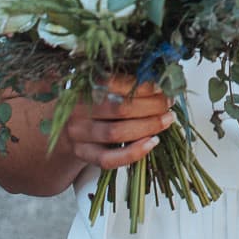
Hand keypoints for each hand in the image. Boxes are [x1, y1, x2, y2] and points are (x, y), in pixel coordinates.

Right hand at [60, 73, 174, 170]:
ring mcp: (79, 135)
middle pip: (120, 109)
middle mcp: (78, 111)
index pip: (114, 84)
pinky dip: (134, 152)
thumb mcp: (104, 88)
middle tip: (168, 104)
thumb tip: (161, 80)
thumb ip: (126, 83)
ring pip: (116, 133)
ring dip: (148, 126)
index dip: (142, 86)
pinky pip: (108, 158)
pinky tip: (153, 142)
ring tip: (167, 119)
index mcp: (84, 88)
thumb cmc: (95, 105)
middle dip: (151, 106)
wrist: (69, 129)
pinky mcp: (83, 154)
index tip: (162, 86)